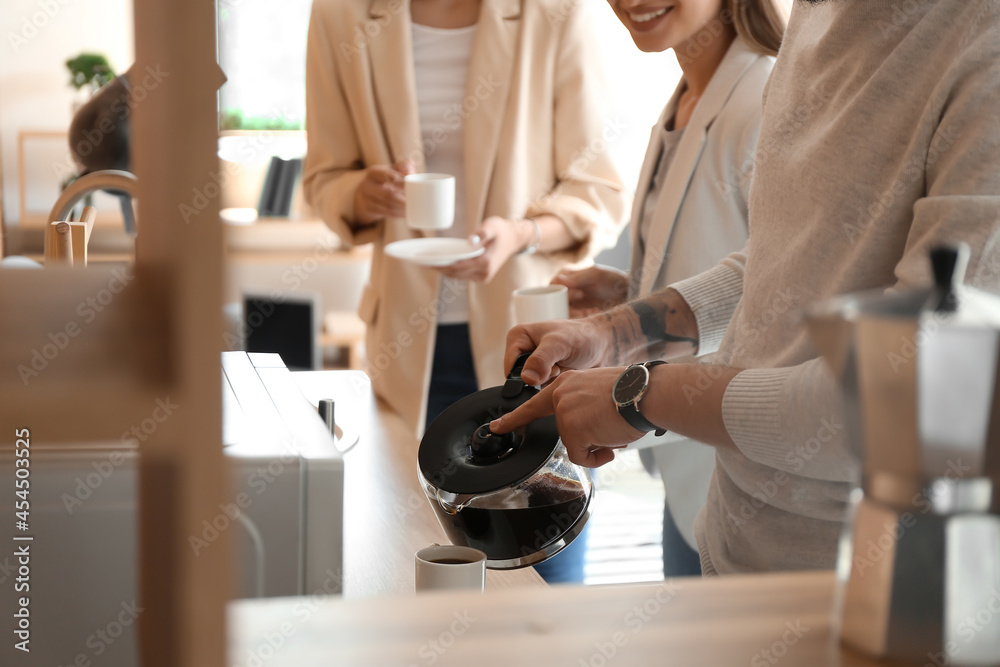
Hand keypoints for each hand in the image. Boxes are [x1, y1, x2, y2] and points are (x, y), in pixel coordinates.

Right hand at [353, 160, 413, 223]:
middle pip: (388, 194)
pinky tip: (407, 213)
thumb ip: (402, 168)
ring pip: (388, 205)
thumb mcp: (390, 170)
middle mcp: (367, 184)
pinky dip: (399, 214)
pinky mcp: (369, 209)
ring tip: (414, 208)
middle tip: (415, 202)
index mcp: (373, 172)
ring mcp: (366, 198)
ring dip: (402, 208)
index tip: (414, 188)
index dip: (402, 183)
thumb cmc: (384, 179)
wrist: (366, 193)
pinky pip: (386, 213)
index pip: (389, 177)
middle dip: (403, 199)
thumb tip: (410, 170)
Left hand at [437, 216, 529, 282]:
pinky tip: (441, 264)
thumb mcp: (492, 225)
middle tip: (422, 262)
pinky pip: (462, 276)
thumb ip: (482, 233)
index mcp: (485, 263)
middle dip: (439, 268)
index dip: (442, 265)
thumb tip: (470, 241)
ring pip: (458, 277)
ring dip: (443, 271)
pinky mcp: (482, 277)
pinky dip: (451, 271)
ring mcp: (483, 277)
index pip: (458, 267)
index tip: (428, 261)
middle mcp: (484, 273)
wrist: (514, 239)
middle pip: (455, 274)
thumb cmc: (501, 230)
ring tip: (428, 263)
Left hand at [489, 367, 641, 467]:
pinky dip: (597, 457)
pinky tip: (610, 441)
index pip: (535, 404)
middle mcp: (560, 395)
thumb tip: (587, 437)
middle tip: (607, 428)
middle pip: (565, 432)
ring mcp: (564, 412)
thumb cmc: (634, 395)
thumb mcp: (599, 393)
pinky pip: (582, 457)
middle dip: (587, 438)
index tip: (496, 427)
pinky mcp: (571, 429)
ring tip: (614, 428)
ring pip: (575, 445)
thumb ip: (583, 409)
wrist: (645, 394)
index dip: (514, 418)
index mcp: (567, 384)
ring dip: (596, 445)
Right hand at [503, 315, 615, 385]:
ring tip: (563, 370)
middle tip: (558, 368)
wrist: (604, 345)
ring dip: (549, 383)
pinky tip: (566, 376)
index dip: (526, 374)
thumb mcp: (559, 344)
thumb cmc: (582, 336)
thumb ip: (541, 360)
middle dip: (540, 379)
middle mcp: (523, 351)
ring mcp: (534, 365)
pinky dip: (555, 387)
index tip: (545, 371)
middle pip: (520, 379)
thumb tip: (527, 379)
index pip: (510, 367)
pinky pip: (543, 391)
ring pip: (532, 387)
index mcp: (518, 337)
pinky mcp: (545, 376)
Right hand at [551, 266, 628, 317]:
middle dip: (570, 304)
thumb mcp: (596, 275)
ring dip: (575, 313)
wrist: (624, 293)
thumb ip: (578, 278)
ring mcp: (570, 301)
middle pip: (555, 300)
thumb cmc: (610, 279)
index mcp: (566, 276)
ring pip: (562, 311)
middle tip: (585, 304)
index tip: (579, 294)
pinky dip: (580, 318)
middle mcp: (565, 289)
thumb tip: (559, 279)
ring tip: (590, 312)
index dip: (563, 292)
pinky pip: (571, 318)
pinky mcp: (576, 312)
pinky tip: (592, 313)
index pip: (553, 285)